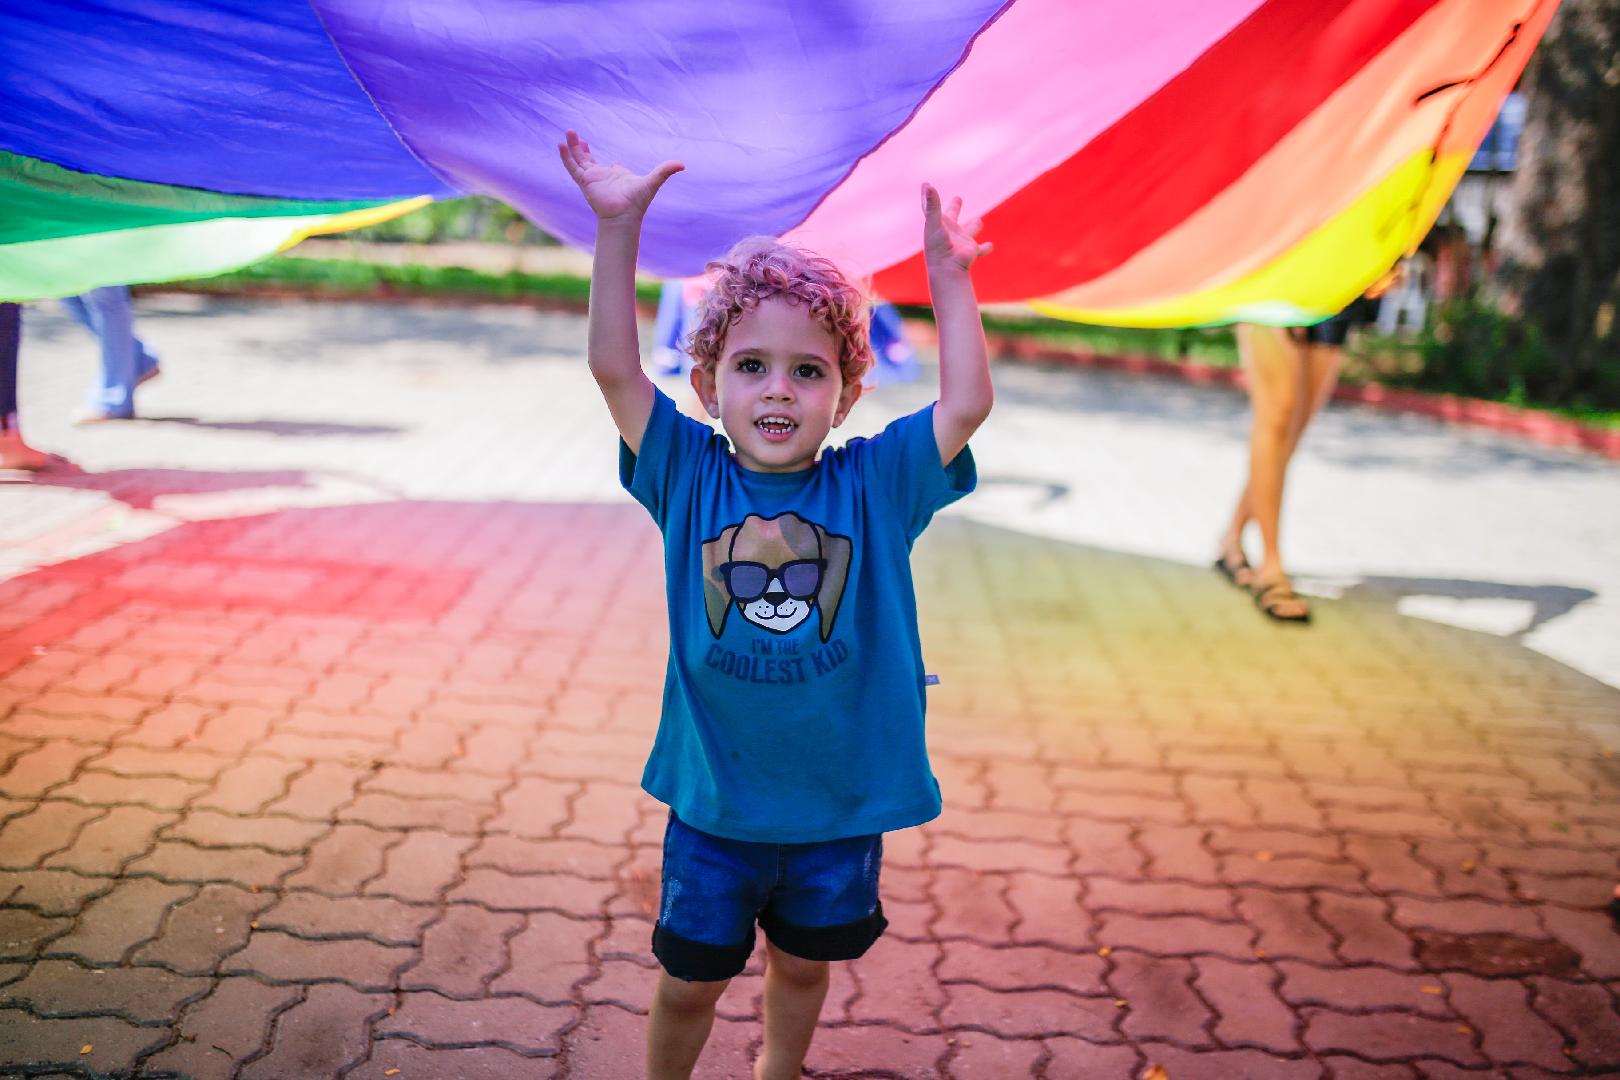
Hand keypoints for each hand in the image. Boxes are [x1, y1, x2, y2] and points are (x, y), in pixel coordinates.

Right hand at [559, 130, 683, 221]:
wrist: (623, 215)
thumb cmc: (637, 202)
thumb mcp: (653, 181)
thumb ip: (665, 170)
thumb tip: (683, 164)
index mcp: (617, 176)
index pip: (612, 168)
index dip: (614, 165)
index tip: (615, 163)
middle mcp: (603, 176)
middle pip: (589, 159)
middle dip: (583, 148)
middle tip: (577, 136)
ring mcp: (592, 178)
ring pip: (579, 159)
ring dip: (573, 146)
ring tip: (568, 131)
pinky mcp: (584, 181)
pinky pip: (572, 167)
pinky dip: (566, 156)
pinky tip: (560, 145)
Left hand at [922, 184, 990, 273]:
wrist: (947, 269)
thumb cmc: (938, 246)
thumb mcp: (934, 223)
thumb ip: (932, 204)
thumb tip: (928, 185)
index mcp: (938, 224)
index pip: (932, 207)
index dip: (929, 196)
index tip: (926, 185)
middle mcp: (950, 232)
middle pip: (953, 217)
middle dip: (955, 208)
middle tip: (958, 198)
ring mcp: (961, 241)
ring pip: (969, 231)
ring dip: (974, 226)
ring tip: (978, 221)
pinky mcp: (972, 250)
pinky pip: (981, 249)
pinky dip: (986, 248)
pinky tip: (990, 246)